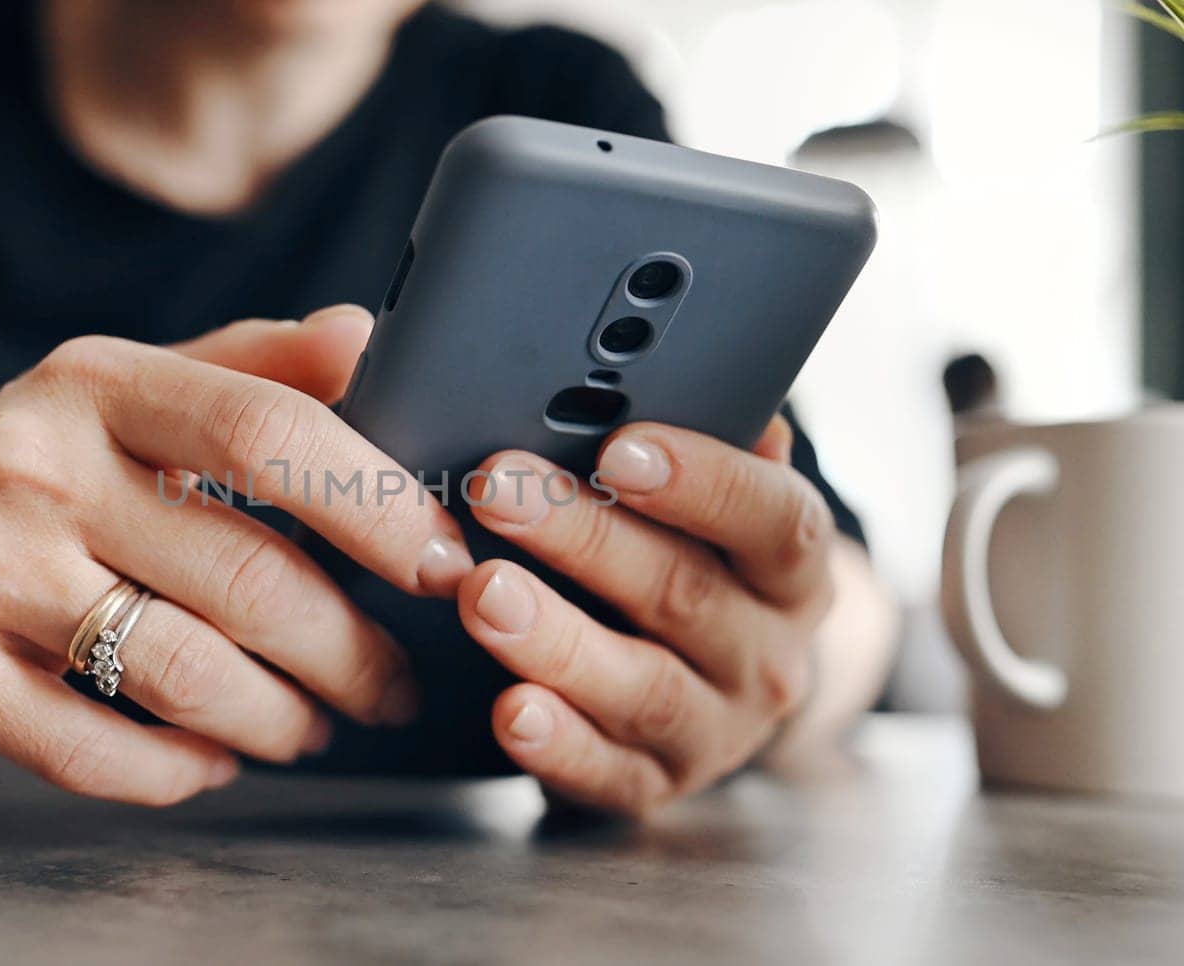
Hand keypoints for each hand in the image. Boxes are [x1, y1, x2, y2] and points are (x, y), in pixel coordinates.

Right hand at [0, 305, 471, 802]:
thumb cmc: (34, 473)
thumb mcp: (128, 397)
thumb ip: (253, 368)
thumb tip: (375, 336)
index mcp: (94, 380)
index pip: (268, 431)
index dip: (377, 504)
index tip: (444, 564)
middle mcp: (27, 461)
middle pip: (247, 577)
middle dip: (351, 652)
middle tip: (392, 685)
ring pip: (185, 676)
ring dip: (281, 720)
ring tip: (316, 725)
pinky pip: (94, 752)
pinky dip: (180, 771)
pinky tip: (214, 760)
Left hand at [457, 416, 836, 818]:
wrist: (715, 690)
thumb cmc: (693, 562)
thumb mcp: (711, 505)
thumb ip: (697, 436)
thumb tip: (675, 362)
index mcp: (789, 566)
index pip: (775, 518)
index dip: (704, 481)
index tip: (621, 445)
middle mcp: (766, 650)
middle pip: (683, 593)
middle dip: (584, 537)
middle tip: (496, 487)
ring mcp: (716, 727)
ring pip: (641, 685)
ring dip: (557, 638)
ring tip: (480, 593)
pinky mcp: (657, 784)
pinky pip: (609, 771)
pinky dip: (558, 744)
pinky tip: (510, 709)